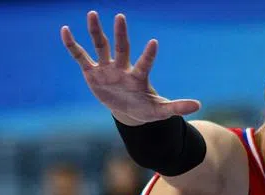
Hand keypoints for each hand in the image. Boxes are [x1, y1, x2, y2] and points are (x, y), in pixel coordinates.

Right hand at [61, 11, 199, 125]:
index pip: (145, 63)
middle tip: (120, 17)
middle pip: (121, 48)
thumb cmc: (145, 108)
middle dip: (120, 34)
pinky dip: (72, 45)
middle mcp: (122, 68)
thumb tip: (199, 106)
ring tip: (92, 13)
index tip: (154, 43)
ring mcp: (106, 68)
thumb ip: (176, 107)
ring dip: (95, 31)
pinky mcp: (92, 72)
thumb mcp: (160, 110)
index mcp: (138, 77)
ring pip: (100, 46)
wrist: (127, 110)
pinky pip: (80, 56)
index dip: (149, 55)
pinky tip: (65, 30)